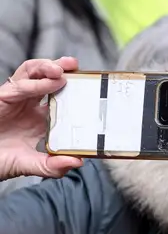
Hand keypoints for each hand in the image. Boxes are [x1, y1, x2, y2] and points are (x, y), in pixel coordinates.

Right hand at [0, 57, 82, 179]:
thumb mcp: (30, 165)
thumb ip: (52, 166)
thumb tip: (78, 162)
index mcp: (41, 117)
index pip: (61, 96)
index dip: (75, 88)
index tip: (92, 85)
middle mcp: (30, 104)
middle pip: (47, 77)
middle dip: (62, 68)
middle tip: (77, 67)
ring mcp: (16, 99)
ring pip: (32, 73)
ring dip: (48, 67)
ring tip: (63, 69)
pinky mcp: (2, 98)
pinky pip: (20, 86)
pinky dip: (37, 83)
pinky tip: (52, 83)